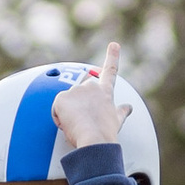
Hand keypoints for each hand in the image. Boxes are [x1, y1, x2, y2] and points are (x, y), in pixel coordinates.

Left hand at [50, 35, 124, 158]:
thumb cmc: (106, 134)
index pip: (110, 71)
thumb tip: (129, 108)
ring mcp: (75, 90)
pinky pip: (56, 111)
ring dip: (69, 115)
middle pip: (79, 95)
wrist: (95, 140)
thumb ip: (121, 111)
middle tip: (85, 122)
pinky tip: (70, 125)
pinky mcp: (62, 98)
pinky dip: (59, 120)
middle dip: (78, 106)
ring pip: (67, 104)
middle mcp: (91, 86)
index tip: (114, 45)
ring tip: (79, 126)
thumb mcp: (116, 121)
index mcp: (105, 91)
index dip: (112, 57)